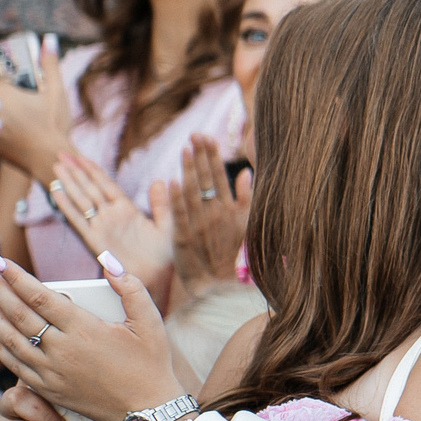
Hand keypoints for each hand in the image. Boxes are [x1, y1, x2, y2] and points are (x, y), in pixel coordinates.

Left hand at [0, 36, 73, 180]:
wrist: (50, 158)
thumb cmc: (55, 124)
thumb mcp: (56, 92)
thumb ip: (50, 64)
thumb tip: (47, 38)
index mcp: (2, 93)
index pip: (2, 83)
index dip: (15, 89)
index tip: (27, 98)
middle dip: (6, 104)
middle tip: (27, 115)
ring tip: (20, 127)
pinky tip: (14, 140)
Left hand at [0, 250, 175, 420]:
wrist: (144, 412)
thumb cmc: (151, 364)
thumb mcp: (150, 321)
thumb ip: (130, 287)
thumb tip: (108, 260)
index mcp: (84, 329)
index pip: (39, 296)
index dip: (15, 276)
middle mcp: (61, 349)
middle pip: (18, 313)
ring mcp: (50, 371)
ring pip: (9, 338)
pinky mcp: (47, 387)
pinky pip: (12, 363)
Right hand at [48, 153, 173, 303]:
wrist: (160, 280)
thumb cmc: (166, 256)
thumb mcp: (168, 225)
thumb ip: (162, 204)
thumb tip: (160, 180)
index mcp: (128, 211)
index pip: (107, 185)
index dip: (93, 170)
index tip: (80, 156)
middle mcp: (112, 217)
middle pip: (90, 189)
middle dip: (76, 171)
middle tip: (60, 154)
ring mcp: (102, 228)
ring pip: (82, 200)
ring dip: (69, 183)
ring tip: (56, 166)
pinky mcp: (96, 241)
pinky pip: (79, 220)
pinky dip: (67, 205)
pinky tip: (57, 191)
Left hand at [170, 136, 249, 302]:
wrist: (218, 286)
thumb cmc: (232, 255)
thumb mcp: (247, 226)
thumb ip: (247, 199)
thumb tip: (247, 173)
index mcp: (230, 210)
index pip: (219, 176)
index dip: (212, 156)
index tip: (206, 138)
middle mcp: (215, 215)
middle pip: (206, 180)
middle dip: (201, 156)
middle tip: (195, 135)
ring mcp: (199, 226)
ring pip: (192, 193)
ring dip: (188, 170)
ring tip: (185, 149)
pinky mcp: (184, 238)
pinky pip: (180, 215)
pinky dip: (177, 198)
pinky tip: (173, 181)